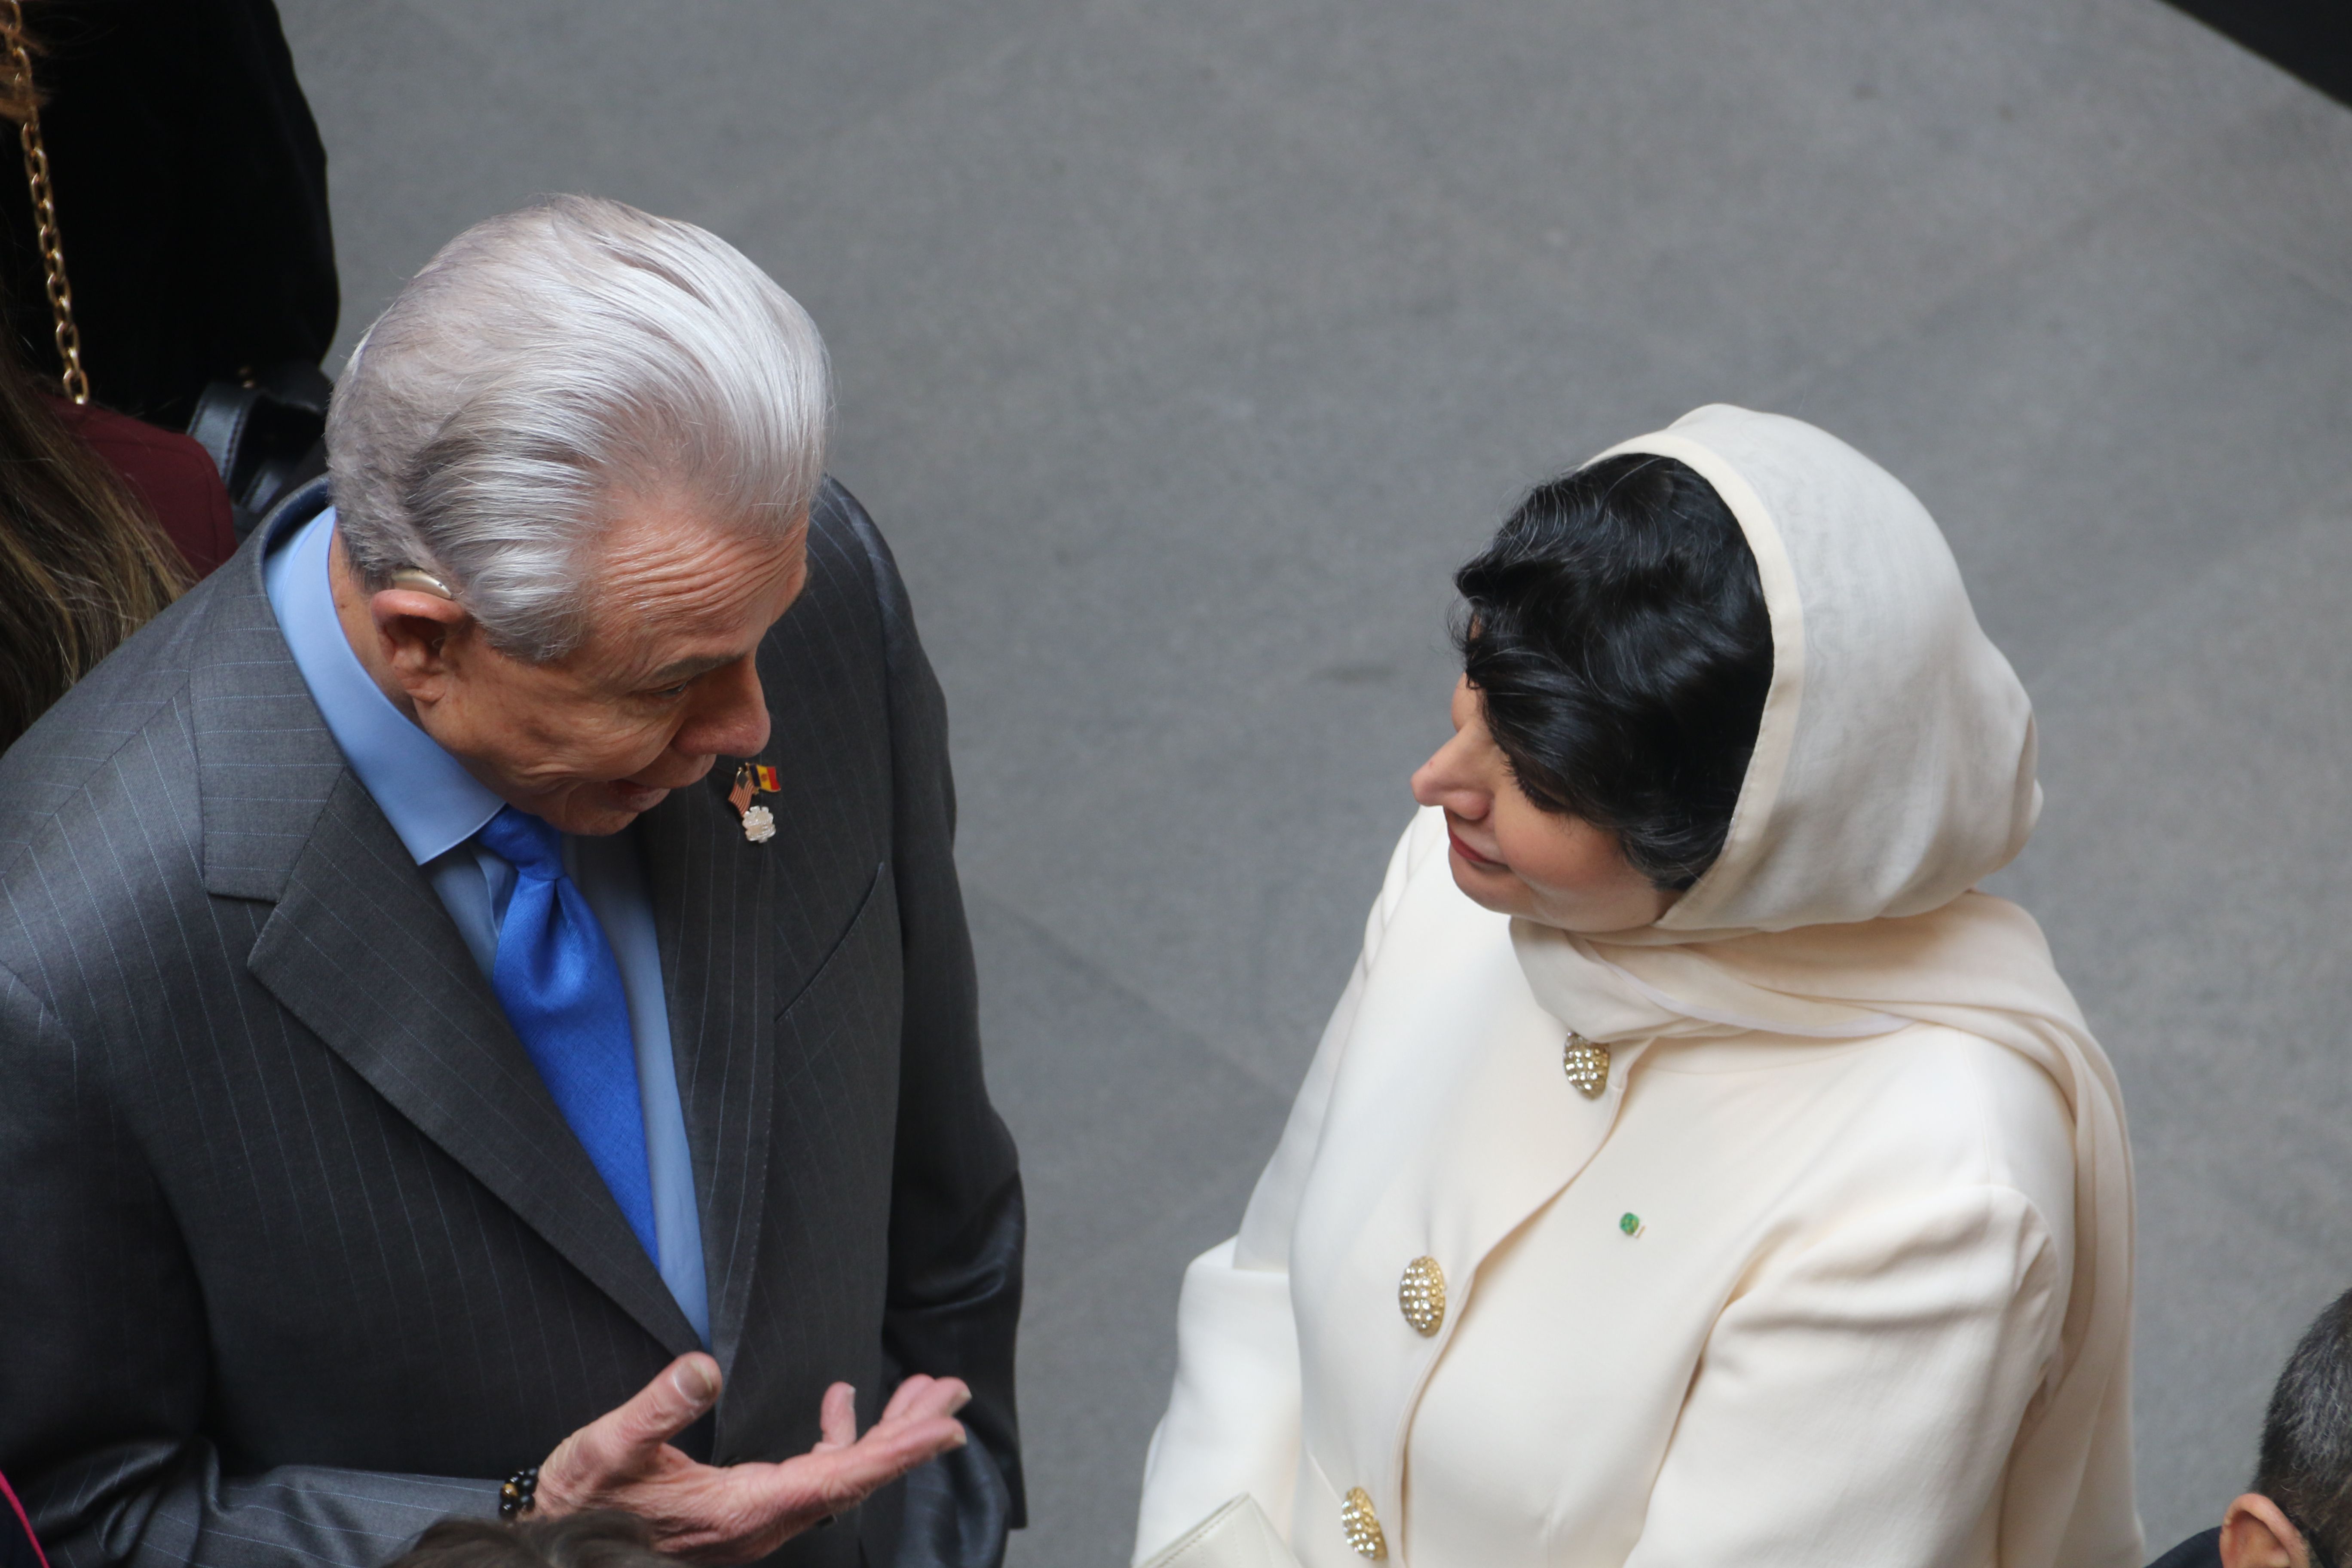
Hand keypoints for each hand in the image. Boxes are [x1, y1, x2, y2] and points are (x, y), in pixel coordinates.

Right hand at [536, 1352, 970, 1561]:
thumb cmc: (580, 1505)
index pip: (840, 1478)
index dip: (897, 1451)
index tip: (945, 1428)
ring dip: (883, 1432)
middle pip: (855, 1476)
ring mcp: (757, 1517)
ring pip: (840, 1474)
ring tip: (922, 1391)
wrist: (555, 1548)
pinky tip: (842, 1402)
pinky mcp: (746, 1508)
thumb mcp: (608, 1451)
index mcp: (742, 1511)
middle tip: (952, 1394)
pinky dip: (836, 1436)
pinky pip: (811, 1473)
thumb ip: (657, 1409)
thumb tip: (702, 1367)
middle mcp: (762, 1520)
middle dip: (909, 1433)